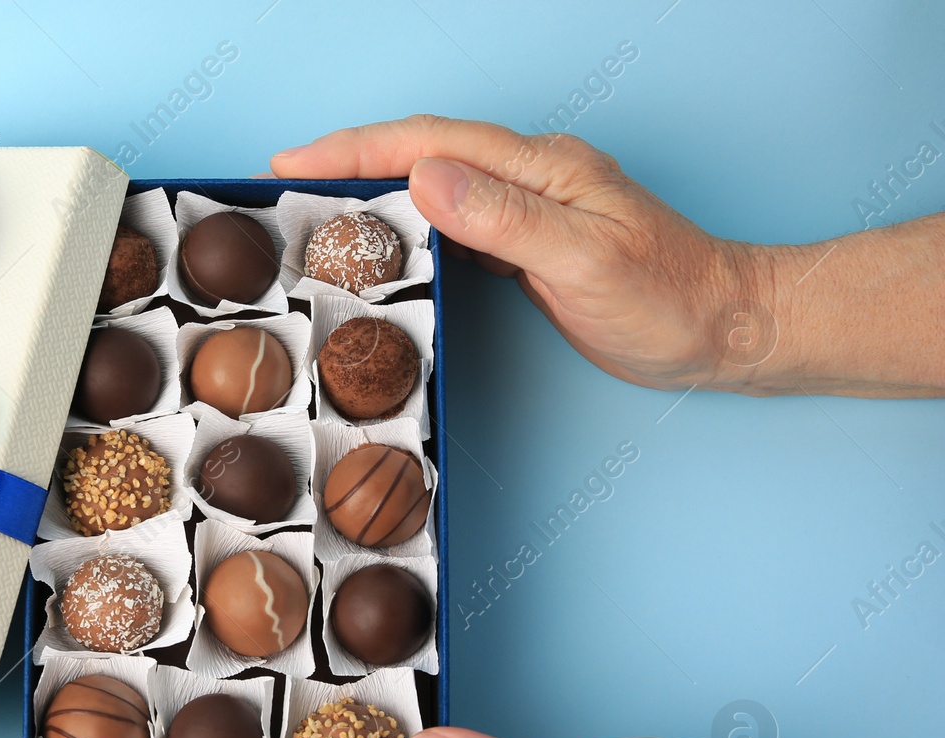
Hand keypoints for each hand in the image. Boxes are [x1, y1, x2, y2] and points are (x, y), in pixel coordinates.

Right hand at [271, 116, 763, 391]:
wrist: (722, 327)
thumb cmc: (667, 296)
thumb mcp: (585, 258)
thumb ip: (504, 217)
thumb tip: (424, 175)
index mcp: (538, 167)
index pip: (430, 142)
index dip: (356, 148)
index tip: (295, 161)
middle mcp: (529, 177)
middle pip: (421, 153)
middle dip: (348, 161)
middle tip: (283, 182)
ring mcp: (527, 208)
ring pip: (431, 186)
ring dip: (370, 191)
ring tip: (314, 209)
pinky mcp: (527, 244)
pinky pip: (451, 223)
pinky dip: (404, 227)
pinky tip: (380, 243)